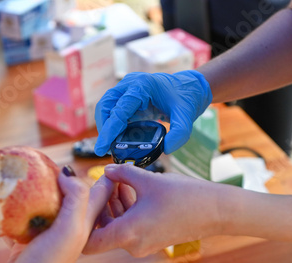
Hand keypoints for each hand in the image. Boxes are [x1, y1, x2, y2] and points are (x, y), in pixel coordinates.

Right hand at [0, 170, 113, 262]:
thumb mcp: (70, 228)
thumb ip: (76, 199)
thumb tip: (67, 174)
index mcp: (85, 221)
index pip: (100, 193)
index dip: (104, 176)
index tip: (100, 158)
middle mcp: (69, 224)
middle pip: (72, 194)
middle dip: (67, 178)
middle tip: (54, 160)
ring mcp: (49, 230)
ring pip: (47, 203)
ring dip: (40, 189)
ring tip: (30, 172)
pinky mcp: (29, 237)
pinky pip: (24, 216)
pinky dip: (18, 207)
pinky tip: (10, 197)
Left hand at [83, 164, 225, 257]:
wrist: (216, 211)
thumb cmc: (184, 196)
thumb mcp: (148, 180)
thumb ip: (121, 174)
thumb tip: (105, 170)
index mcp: (127, 234)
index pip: (88, 242)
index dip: (81, 222)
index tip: (85, 199)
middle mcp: (133, 245)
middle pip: (102, 230)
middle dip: (100, 205)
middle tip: (104, 180)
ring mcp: (143, 244)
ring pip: (116, 227)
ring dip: (113, 205)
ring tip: (118, 179)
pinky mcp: (152, 239)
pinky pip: (129, 226)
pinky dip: (125, 209)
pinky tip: (130, 187)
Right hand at [94, 70, 212, 155]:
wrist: (189, 88)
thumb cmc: (186, 99)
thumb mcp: (186, 118)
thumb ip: (179, 134)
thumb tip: (165, 150)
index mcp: (142, 86)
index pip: (119, 110)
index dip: (109, 130)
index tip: (102, 148)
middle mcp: (131, 84)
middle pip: (106, 106)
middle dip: (104, 129)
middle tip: (105, 149)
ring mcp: (127, 88)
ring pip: (106, 107)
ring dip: (105, 126)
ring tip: (111, 146)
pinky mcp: (127, 96)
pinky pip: (113, 110)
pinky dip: (112, 124)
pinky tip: (117, 138)